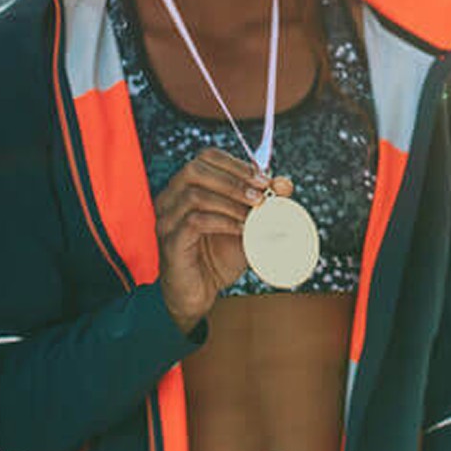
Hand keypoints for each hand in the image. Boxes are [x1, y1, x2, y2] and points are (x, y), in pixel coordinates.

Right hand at [155, 148, 283, 332]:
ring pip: (194, 195)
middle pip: (195, 170)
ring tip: (253, 214)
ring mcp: (167, 220)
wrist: (199, 293)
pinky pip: (194, 222)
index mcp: (186, 186)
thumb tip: (284, 183)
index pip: (206, 157)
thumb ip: (262, 203)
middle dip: (233, 179)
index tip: (264, 178)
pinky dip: (222, 222)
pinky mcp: (170, 242)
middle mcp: (170, 198)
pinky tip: (240, 229)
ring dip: (230, 201)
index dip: (237, 164)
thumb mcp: (245, 224)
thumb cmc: (218, 256)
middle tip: (260, 195)